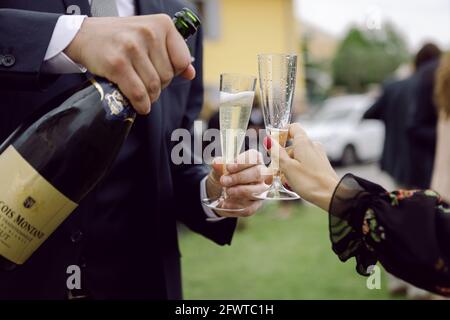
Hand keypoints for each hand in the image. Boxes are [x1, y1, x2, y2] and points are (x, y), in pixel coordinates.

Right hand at [64, 14, 194, 113]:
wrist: (84, 35)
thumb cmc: (120, 38)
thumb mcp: (149, 37)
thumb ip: (172, 53)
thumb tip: (191, 73)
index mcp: (161, 24)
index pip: (182, 61)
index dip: (173, 73)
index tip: (160, 73)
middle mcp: (148, 32)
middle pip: (167, 76)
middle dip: (159, 86)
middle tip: (146, 84)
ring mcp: (132, 47)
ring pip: (153, 87)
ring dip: (149, 97)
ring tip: (142, 94)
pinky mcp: (117, 63)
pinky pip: (138, 93)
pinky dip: (141, 104)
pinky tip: (140, 106)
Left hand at [206, 150, 266, 216]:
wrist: (220, 192)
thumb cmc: (225, 175)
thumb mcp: (219, 169)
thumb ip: (219, 165)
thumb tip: (217, 162)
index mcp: (254, 161)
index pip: (254, 157)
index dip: (243, 161)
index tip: (228, 167)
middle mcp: (262, 175)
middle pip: (258, 173)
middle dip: (239, 177)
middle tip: (224, 181)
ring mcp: (261, 190)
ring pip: (255, 191)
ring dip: (239, 191)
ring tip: (227, 192)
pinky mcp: (256, 205)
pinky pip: (250, 207)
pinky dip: (236, 206)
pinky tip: (226, 203)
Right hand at [267, 123, 339, 210]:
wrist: (332, 196)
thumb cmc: (310, 182)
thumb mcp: (288, 167)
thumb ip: (277, 153)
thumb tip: (268, 139)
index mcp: (304, 142)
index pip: (292, 127)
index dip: (281, 132)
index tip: (273, 143)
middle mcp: (313, 145)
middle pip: (293, 144)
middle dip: (282, 154)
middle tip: (274, 168)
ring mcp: (318, 155)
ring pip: (298, 155)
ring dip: (289, 164)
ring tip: (283, 179)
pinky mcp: (321, 165)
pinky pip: (305, 162)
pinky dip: (297, 168)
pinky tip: (293, 182)